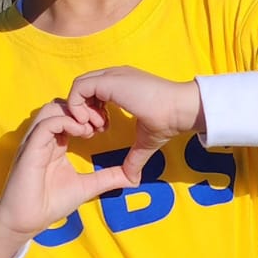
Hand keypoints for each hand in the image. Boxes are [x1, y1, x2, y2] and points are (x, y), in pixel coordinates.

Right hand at [0, 101, 129, 257]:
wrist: (26, 221)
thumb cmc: (51, 203)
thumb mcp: (87, 187)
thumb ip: (108, 178)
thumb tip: (133, 178)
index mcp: (56, 143)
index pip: (70, 115)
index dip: (89, 114)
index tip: (105, 126)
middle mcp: (44, 138)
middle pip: (61, 105)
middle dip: (83, 108)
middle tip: (101, 122)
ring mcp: (35, 141)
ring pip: (52, 108)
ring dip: (74, 112)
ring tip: (92, 127)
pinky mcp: (30, 149)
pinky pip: (46, 124)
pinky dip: (65, 122)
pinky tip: (82, 132)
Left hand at [62, 67, 203, 187]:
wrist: (179, 111)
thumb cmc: (168, 121)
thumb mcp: (144, 141)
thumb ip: (133, 158)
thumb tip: (132, 180)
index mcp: (121, 85)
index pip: (93, 91)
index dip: (91, 111)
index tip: (102, 130)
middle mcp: (114, 77)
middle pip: (83, 89)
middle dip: (83, 112)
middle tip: (94, 131)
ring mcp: (110, 76)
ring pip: (78, 87)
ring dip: (80, 111)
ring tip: (95, 129)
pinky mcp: (108, 80)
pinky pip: (78, 88)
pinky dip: (78, 107)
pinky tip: (93, 124)